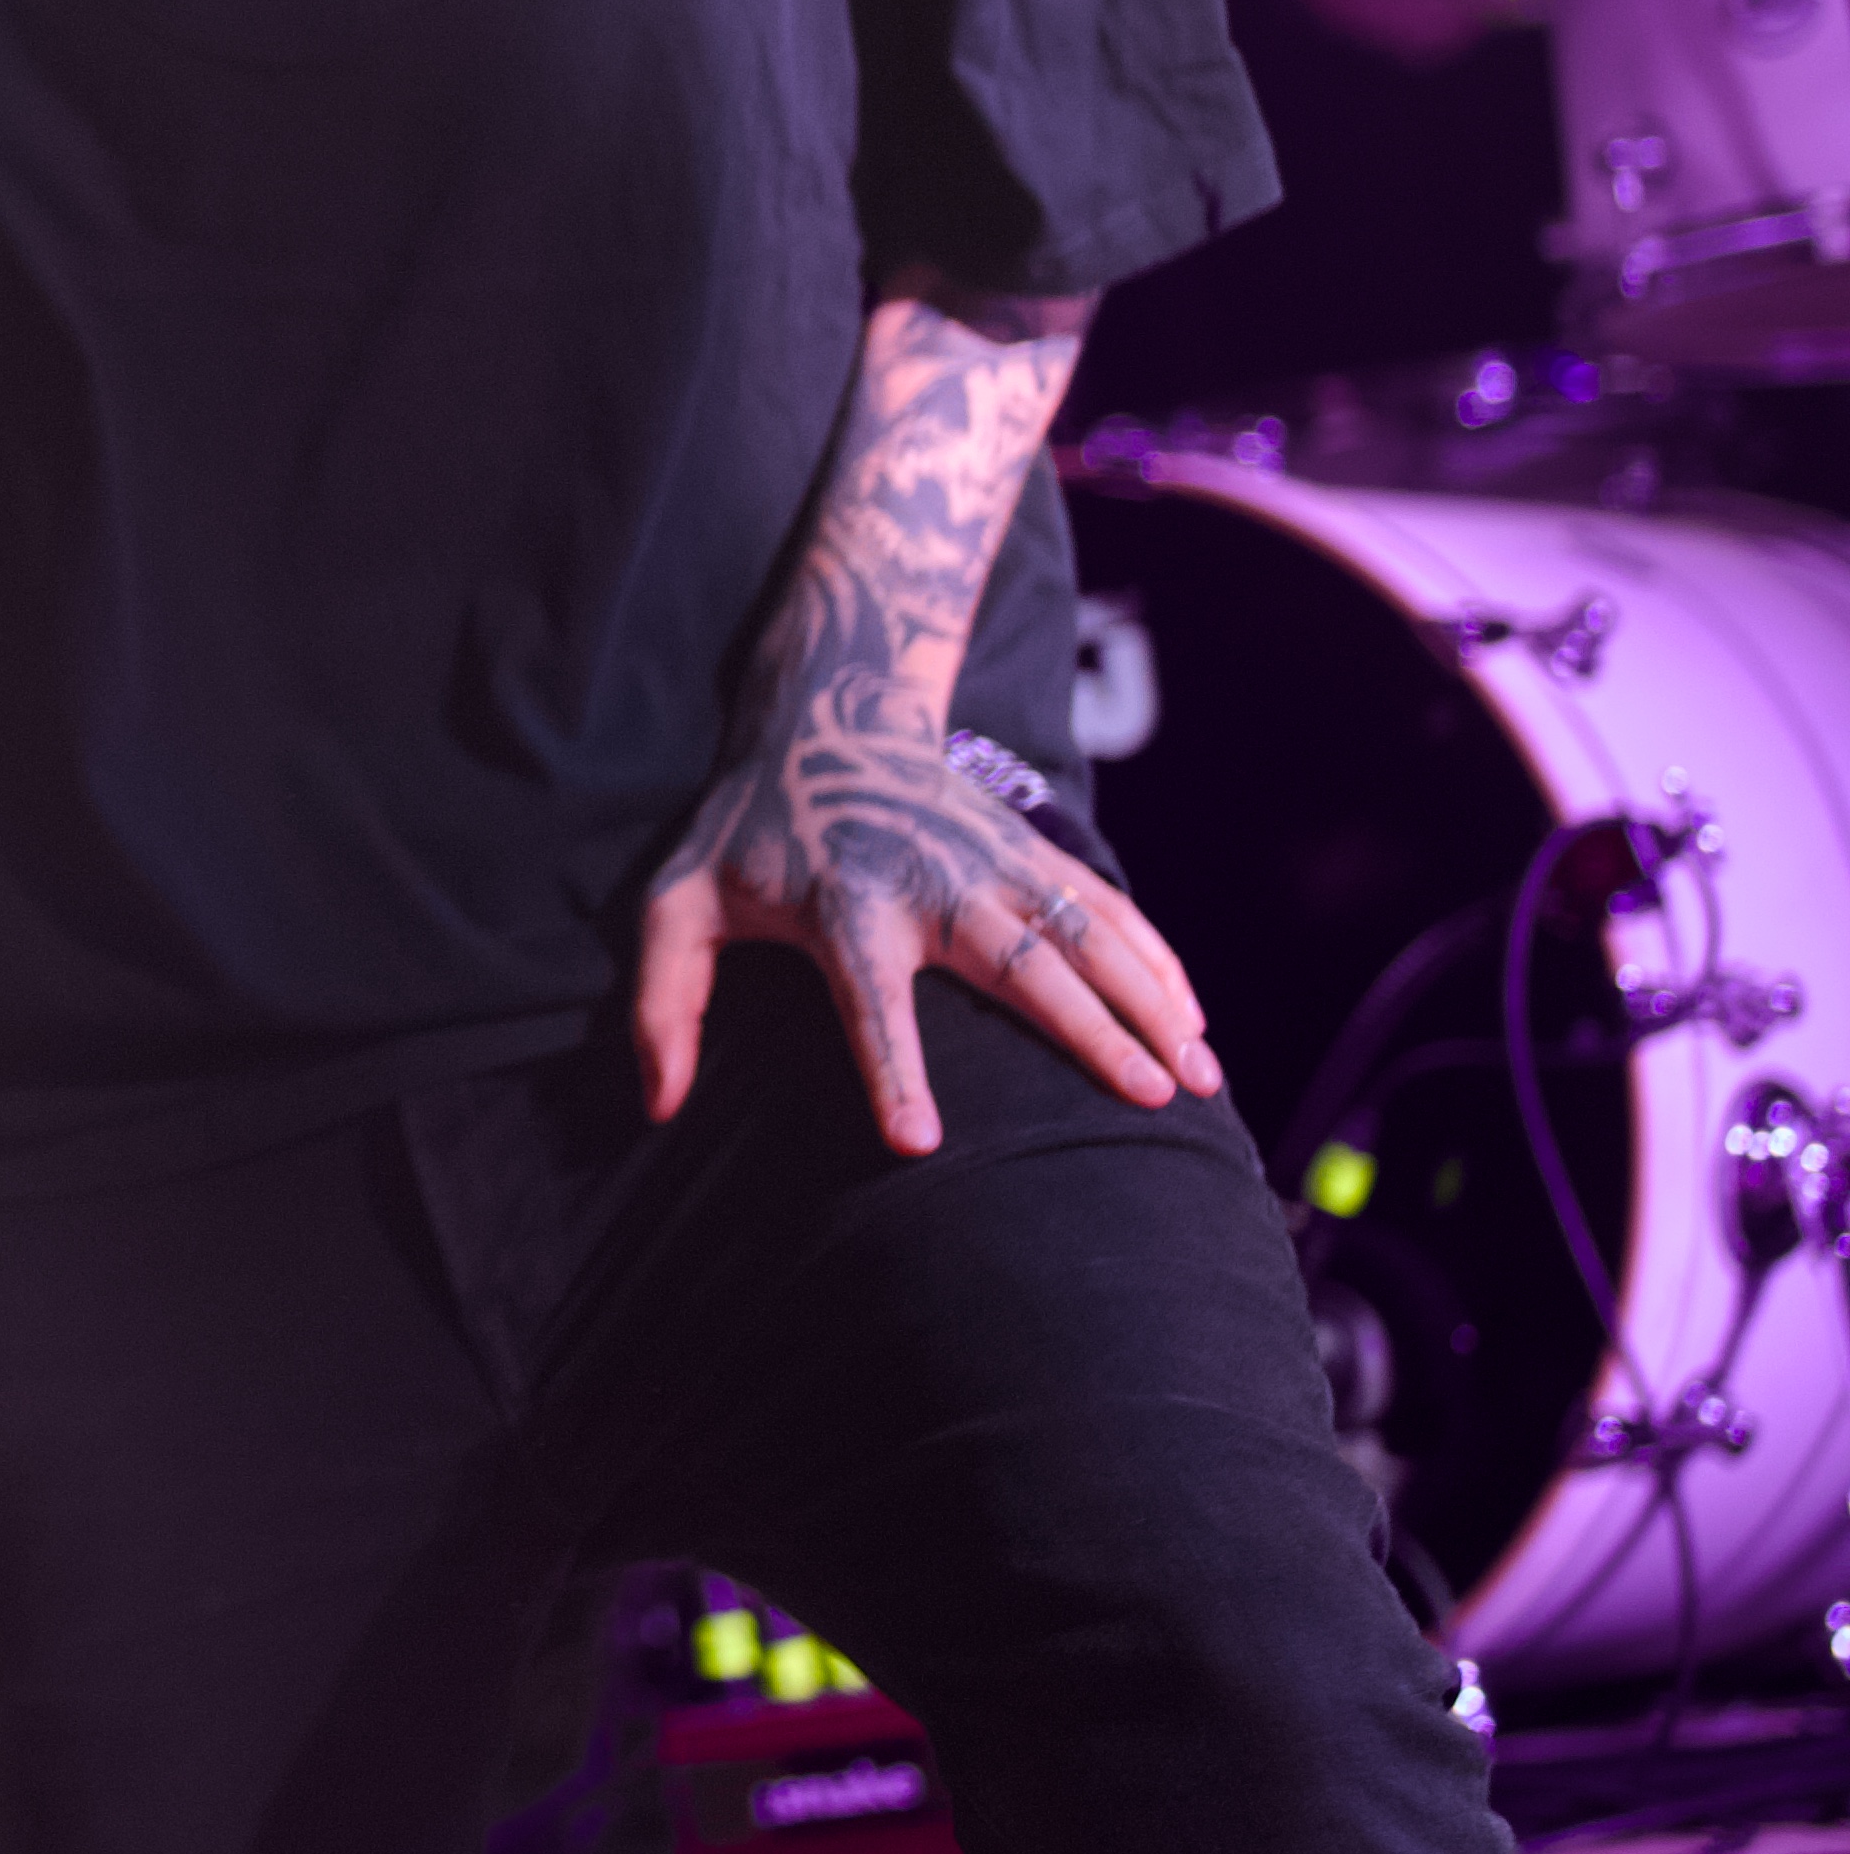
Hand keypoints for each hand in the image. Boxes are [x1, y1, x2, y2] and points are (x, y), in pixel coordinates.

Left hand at [637, 715, 1221, 1159]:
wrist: (830, 709)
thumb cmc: (747, 829)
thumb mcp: (677, 902)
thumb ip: (661, 1000)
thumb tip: (656, 1105)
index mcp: (843, 909)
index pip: (866, 1002)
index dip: (889, 1069)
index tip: (916, 1144)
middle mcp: (932, 885)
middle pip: (1020, 968)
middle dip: (1088, 1034)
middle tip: (1149, 1100)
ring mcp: (993, 862)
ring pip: (1085, 938)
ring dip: (1147, 1004)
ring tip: (1197, 1077)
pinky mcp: (1029, 850)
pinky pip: (1106, 908)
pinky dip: (1154, 959)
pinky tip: (1193, 1016)